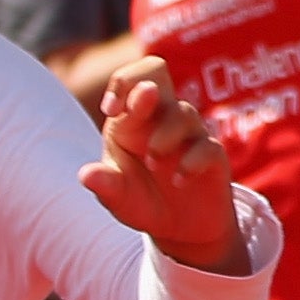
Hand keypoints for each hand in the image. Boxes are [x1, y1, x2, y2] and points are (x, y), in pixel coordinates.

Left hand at [89, 56, 251, 271]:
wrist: (180, 229)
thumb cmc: (143, 201)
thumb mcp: (117, 198)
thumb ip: (104, 185)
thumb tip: (86, 175)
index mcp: (131, 120)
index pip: (129, 81)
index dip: (121, 85)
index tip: (112, 111)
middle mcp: (159, 118)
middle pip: (156, 70)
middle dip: (145, 83)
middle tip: (142, 101)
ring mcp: (189, 134)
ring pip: (183, 112)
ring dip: (164, 136)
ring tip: (154, 163)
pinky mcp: (212, 156)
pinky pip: (208, 146)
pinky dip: (191, 163)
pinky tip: (179, 181)